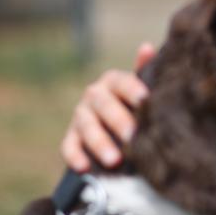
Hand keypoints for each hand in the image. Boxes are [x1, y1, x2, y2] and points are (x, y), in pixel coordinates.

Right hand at [60, 42, 155, 170]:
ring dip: (100, 143)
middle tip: (134, 136)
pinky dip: (74, 156)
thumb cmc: (136, 104)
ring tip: (115, 160)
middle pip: (104, 106)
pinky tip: (84, 167)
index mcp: (113, 81)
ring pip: (87, 127)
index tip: (146, 100)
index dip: (133, 89)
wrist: (117, 125)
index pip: (122, 82)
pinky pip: (68, 146)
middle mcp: (94, 95)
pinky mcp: (71, 136)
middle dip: (119, 122)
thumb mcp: (142, 89)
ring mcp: (80, 116)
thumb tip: (147, 47)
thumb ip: (145, 71)